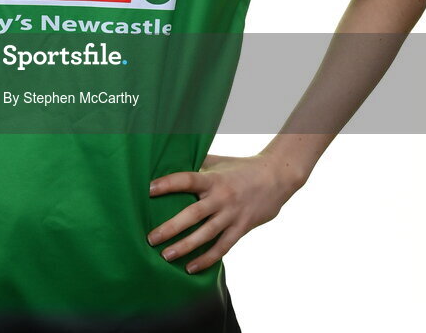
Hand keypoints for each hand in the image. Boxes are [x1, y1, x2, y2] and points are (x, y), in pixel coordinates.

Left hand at [147, 152, 304, 272]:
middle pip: (193, 214)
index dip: (169, 183)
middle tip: (151, 238)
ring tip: (166, 255)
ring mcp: (232, 215)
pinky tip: (190, 267)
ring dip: (185, 246)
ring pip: (206, 234)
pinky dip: (206, 259)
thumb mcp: (219, 161)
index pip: (188, 179)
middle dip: (171, 227)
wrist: (276, 178)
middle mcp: (222, 197)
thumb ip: (198, 162)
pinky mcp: (241, 228)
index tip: (149, 189)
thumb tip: (172, 158)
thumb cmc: (242, 167)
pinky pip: (222, 247)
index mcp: (214, 178)